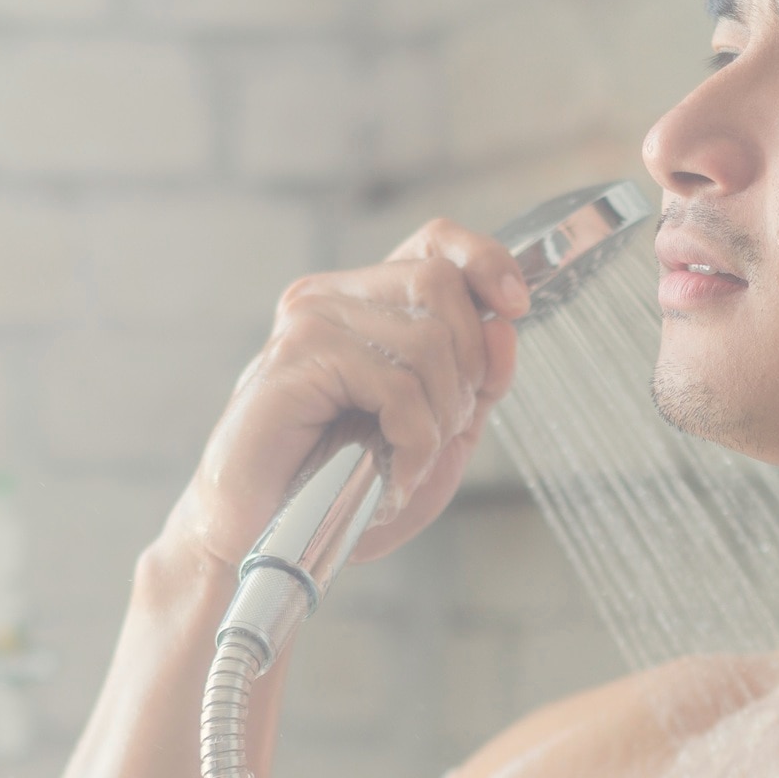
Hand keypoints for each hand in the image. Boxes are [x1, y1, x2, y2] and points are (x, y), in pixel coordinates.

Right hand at [163, 219, 528, 571]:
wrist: (262, 536)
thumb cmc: (338, 488)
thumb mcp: (435, 432)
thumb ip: (476, 379)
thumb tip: (506, 323)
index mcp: (362, 302)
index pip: (437, 241)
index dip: (487, 262)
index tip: (516, 306)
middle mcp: (331, 296)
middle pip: (442, 285)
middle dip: (466, 370)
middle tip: (439, 433)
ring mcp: (310, 321)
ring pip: (427, 340)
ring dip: (438, 418)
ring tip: (409, 463)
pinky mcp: (296, 358)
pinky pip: (397, 385)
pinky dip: (413, 442)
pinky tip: (393, 474)